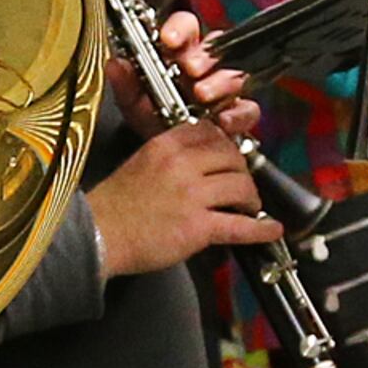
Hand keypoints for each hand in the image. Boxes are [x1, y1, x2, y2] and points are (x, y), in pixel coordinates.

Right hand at [88, 123, 280, 278]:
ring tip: (249, 208)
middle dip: (243, 172)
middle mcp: (182, 164)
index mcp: (166, 145)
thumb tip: (198, 165)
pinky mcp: (198, 227)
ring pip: (241, 187)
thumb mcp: (140, 163)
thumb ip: (170, 158)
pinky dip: (260, 229)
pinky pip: (240, 226)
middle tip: (243, 186)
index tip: (231, 158)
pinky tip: (270, 229)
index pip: (211, 133)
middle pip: (232, 157)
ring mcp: (192, 195)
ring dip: (251, 199)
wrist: (97, 235)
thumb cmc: (113, 207)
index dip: (227, 146)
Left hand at [109, 6, 259, 142]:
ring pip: (233, 74)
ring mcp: (224, 90)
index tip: (169, 40)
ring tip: (202, 94)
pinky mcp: (238, 114)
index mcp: (180, 55)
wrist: (172, 159)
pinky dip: (237, 114)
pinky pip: (247, 109)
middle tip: (190, 67)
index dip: (180, 28)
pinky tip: (222, 120)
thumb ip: (125, 85)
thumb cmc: (157, 124)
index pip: (186, 26)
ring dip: (219, 82)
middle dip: (202, 56)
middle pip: (214, 46)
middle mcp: (205, 68)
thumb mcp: (135, 104)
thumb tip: (116, 64)